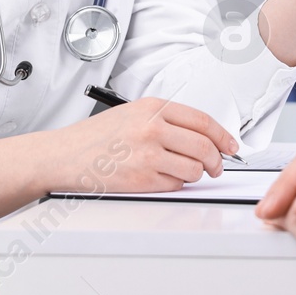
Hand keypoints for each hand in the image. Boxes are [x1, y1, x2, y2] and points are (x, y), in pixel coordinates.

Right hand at [36, 97, 240, 194]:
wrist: (63, 155)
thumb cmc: (95, 136)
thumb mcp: (133, 113)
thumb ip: (167, 120)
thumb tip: (203, 134)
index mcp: (153, 108)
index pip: (204, 121)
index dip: (224, 136)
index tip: (232, 146)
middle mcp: (153, 129)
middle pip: (205, 147)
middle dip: (217, 161)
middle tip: (217, 166)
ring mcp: (148, 155)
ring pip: (194, 169)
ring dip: (196, 175)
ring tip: (187, 173)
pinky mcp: (141, 180)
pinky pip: (176, 186)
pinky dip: (176, 185)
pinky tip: (164, 179)